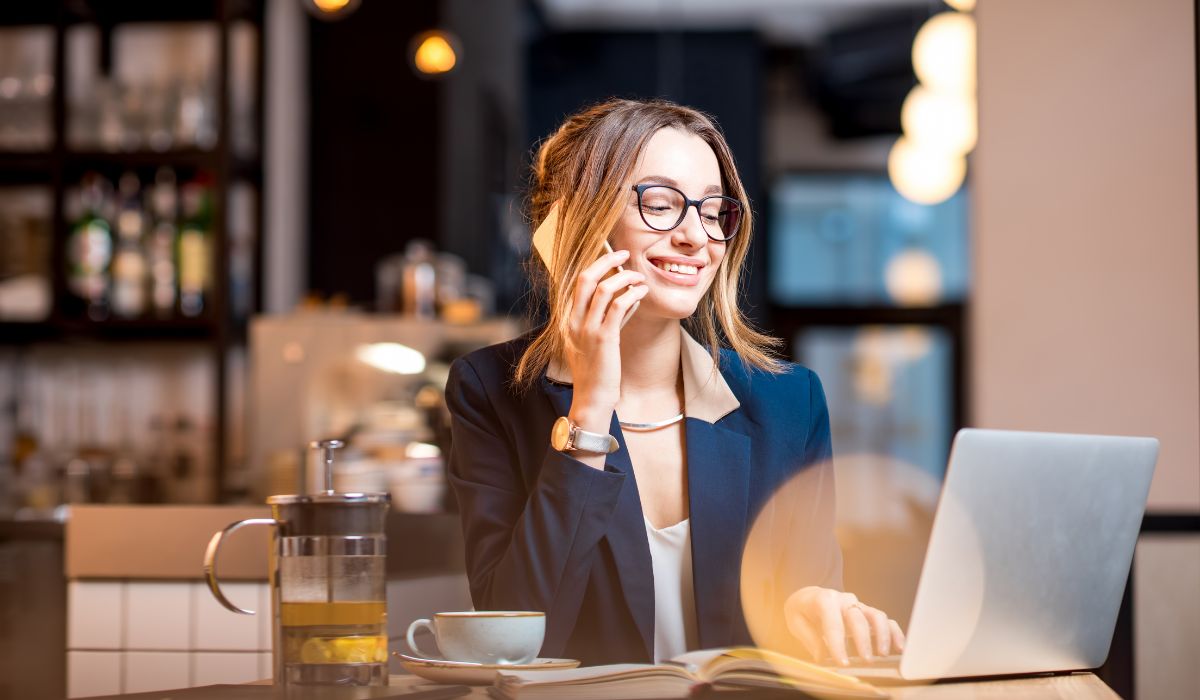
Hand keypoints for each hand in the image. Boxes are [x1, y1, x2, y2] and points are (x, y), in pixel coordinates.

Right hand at [564, 249, 647, 433]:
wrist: (592, 399)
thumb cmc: (597, 371)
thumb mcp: (597, 340)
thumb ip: (610, 318)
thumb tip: (629, 297)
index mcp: (568, 320)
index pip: (578, 283)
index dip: (596, 265)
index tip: (614, 257)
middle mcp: (573, 321)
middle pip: (586, 278)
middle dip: (607, 261)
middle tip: (625, 254)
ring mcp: (587, 330)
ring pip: (604, 289)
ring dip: (625, 278)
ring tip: (639, 278)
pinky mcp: (604, 339)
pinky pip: (617, 307)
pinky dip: (632, 295)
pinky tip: (642, 293)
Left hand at [784, 586, 905, 665]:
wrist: (809, 596)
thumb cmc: (802, 610)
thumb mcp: (796, 621)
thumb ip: (809, 638)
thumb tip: (821, 656)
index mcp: (824, 600)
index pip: (833, 623)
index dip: (838, 644)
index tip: (843, 662)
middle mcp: (844, 600)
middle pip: (857, 618)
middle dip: (863, 640)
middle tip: (866, 660)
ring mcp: (858, 605)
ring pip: (876, 615)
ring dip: (882, 635)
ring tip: (883, 654)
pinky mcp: (867, 611)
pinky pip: (885, 619)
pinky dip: (894, 632)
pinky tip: (899, 647)